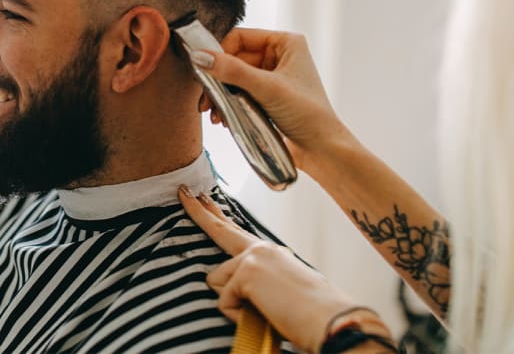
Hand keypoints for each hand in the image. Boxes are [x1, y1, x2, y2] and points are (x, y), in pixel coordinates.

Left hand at [179, 187, 360, 353]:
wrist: (332, 322)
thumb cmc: (309, 316)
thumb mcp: (279, 294)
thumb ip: (255, 285)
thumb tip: (230, 292)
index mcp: (271, 253)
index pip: (236, 231)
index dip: (216, 215)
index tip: (203, 197)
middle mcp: (261, 249)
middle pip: (219, 229)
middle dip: (197, 211)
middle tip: (182, 190)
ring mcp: (253, 257)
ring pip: (218, 283)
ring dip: (235, 305)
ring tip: (266, 313)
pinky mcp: (246, 272)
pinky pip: (225, 302)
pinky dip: (240, 317)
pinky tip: (264, 316)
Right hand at [195, 27, 352, 173]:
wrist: (322, 149)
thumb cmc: (308, 114)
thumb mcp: (267, 89)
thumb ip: (233, 71)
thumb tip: (201, 57)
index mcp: (286, 43)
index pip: (240, 37)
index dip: (220, 53)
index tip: (205, 71)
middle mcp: (279, 56)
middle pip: (234, 59)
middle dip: (218, 81)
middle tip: (206, 100)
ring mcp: (272, 76)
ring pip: (234, 78)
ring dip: (221, 95)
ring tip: (215, 114)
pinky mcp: (267, 95)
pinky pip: (239, 92)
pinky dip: (229, 104)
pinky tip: (224, 118)